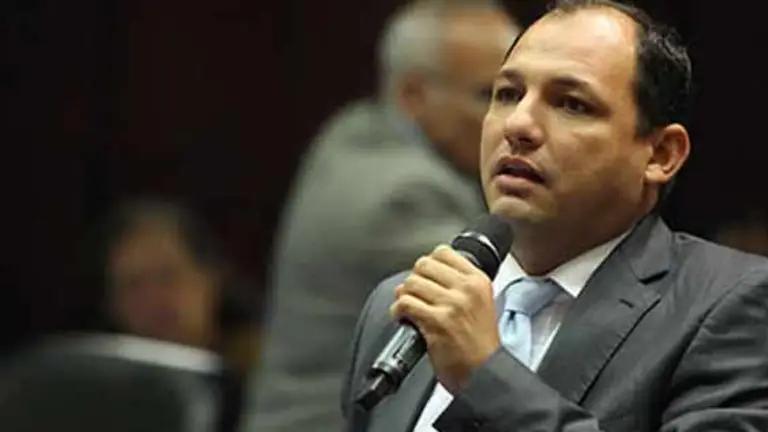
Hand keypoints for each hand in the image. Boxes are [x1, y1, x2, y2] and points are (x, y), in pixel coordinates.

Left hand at [390, 244, 500, 392]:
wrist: (485, 371)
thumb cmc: (480, 343)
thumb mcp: (482, 302)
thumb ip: (461, 285)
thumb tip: (431, 273)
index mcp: (478, 281)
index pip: (444, 253)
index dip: (428, 264)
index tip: (424, 276)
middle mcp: (466, 289)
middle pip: (424, 265)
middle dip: (413, 279)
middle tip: (413, 293)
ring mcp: (452, 304)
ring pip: (411, 283)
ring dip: (402, 295)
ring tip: (406, 306)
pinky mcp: (437, 322)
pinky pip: (405, 304)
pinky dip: (397, 310)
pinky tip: (402, 317)